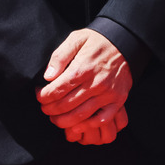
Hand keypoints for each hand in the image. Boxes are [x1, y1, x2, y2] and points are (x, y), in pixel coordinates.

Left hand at [36, 29, 132, 143]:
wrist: (125, 42)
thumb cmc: (97, 41)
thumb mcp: (76, 39)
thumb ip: (60, 56)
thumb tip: (48, 76)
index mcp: (83, 67)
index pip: (58, 89)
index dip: (44, 96)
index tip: (39, 96)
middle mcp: (96, 83)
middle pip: (66, 105)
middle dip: (50, 110)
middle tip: (44, 108)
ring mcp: (108, 94)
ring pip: (81, 116)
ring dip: (64, 121)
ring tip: (55, 119)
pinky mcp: (118, 101)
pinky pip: (101, 120)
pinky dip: (87, 126)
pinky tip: (76, 124)